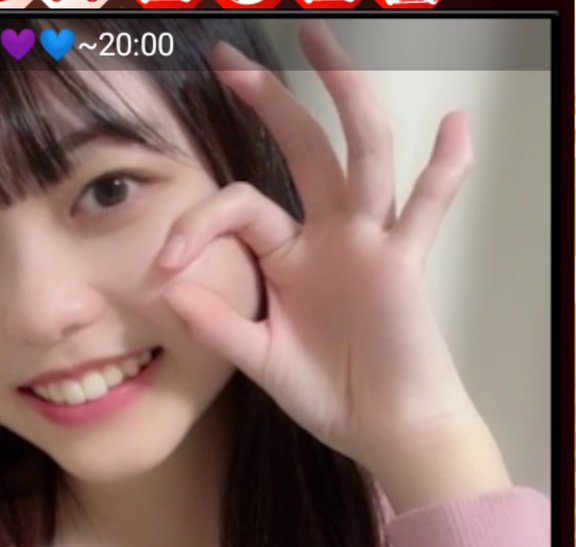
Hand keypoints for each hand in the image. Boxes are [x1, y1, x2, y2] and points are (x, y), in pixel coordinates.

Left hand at [159, 21, 510, 512]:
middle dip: (269, 101)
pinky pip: (429, 209)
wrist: (383, 430)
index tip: (164, 264)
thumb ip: (217, 324)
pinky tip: (456, 122)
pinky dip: (445, 168)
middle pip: (300, 148)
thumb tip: (166, 288)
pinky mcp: (404, 263)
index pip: (238, 206)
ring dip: (342, 97)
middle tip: (229, 60)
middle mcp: (327, 234)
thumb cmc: (327, 391)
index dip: (196, 223)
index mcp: (286, 253)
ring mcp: (369, 241)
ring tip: (323, 42)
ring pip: (359, 154)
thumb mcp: (258, 357)